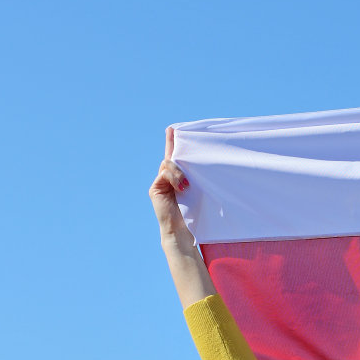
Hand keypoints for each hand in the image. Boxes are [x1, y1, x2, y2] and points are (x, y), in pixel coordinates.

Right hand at [150, 126, 190, 240]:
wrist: (185, 231)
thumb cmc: (197, 213)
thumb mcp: (200, 190)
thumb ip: (197, 177)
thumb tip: (204, 162)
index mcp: (179, 178)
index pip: (175, 157)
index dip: (173, 142)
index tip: (172, 129)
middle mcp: (168, 178)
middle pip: (171, 157)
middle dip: (172, 145)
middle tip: (172, 131)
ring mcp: (160, 183)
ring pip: (167, 164)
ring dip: (178, 170)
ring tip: (187, 184)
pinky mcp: (155, 188)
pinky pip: (164, 173)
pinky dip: (174, 177)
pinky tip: (182, 187)